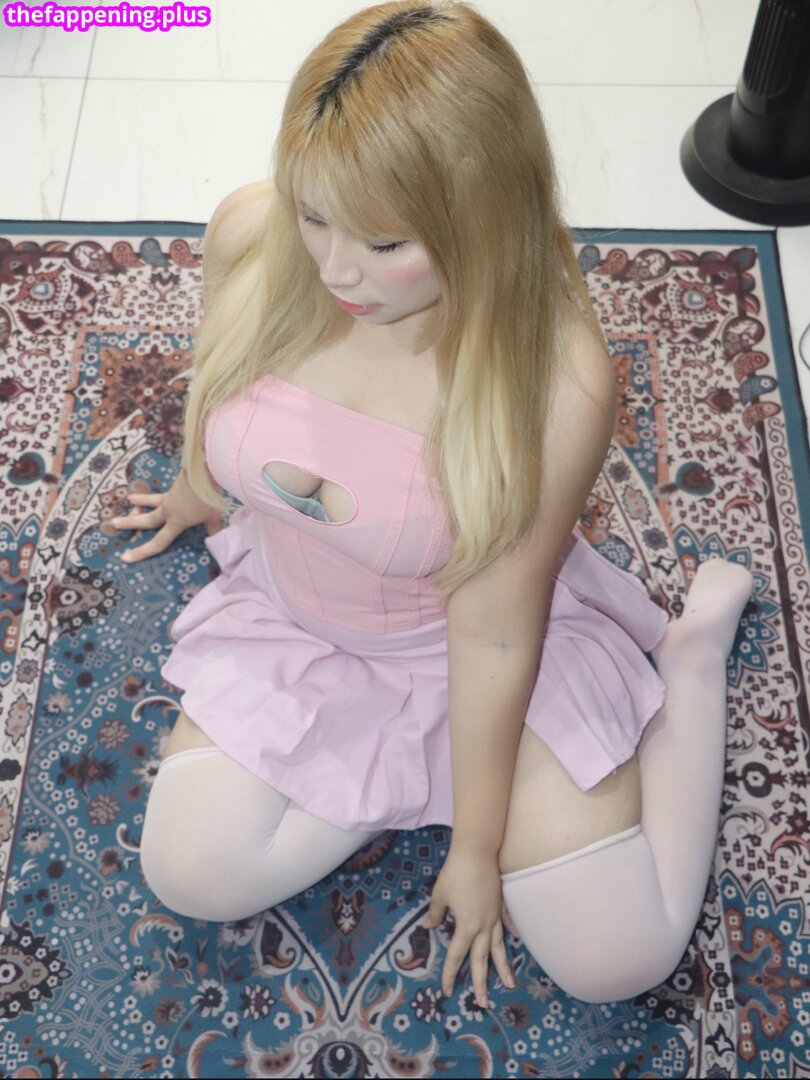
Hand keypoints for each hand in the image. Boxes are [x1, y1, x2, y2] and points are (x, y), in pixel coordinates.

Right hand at [109, 469, 222, 563]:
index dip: (142, 552)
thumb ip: (213, 528)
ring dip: (141, 500)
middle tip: (114, 523)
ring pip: (152, 501)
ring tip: (130, 498)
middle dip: (130, 523)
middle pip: (147, 520)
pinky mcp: (176, 485)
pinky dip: (164, 491)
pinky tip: (170, 486)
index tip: (125, 557)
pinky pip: (167, 491)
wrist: (204, 472)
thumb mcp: (213, 516)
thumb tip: (216, 539)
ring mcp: (171, 496)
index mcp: (176, 522)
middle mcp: (169, 510)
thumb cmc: (208, 498)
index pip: (158, 542)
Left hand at [425, 846, 515, 1007]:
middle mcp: (483, 926)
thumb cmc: (455, 873)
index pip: (456, 955)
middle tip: (483, 1003)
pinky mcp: (501, 905)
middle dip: (481, 982)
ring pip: (499, 947)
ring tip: (510, 984)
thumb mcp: (439, 894)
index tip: (447, 990)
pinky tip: (518, 942)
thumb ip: (435, 913)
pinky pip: (507, 923)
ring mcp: (495, 916)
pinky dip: (512, 933)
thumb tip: (429, 926)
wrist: (477, 852)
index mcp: (466, 926)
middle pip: (482, 959)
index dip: (450, 974)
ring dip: (503, 967)